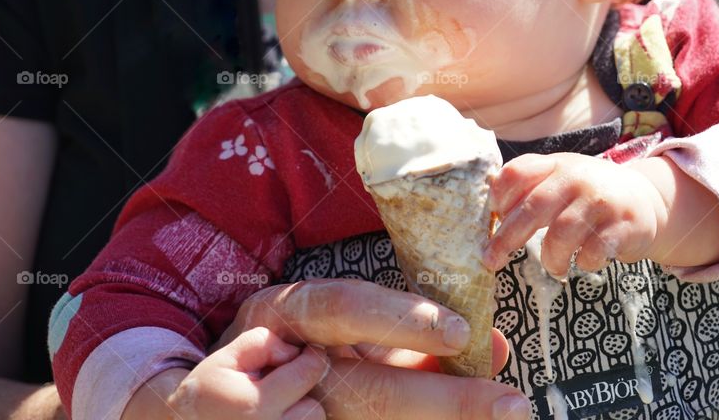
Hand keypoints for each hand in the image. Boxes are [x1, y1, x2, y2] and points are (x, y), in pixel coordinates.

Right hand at [123, 327, 328, 419]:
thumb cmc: (207, 391)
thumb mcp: (227, 357)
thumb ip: (262, 343)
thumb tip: (294, 352)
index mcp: (257, 406)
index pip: (307, 374)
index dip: (312, 357)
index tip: (308, 352)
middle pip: (314, 408)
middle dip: (303, 392)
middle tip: (280, 386)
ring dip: (300, 413)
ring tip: (275, 405)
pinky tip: (274, 415)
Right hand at [216, 279, 531, 419]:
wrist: (206, 391)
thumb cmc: (287, 344)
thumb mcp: (335, 325)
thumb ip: (406, 335)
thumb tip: (492, 344)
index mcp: (289, 312)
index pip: (345, 310)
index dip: (402, 318)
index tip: (464, 331)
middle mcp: (280, 365)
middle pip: (368, 390)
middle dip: (447, 399)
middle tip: (513, 405)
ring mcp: (278, 411)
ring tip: (494, 415)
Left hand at [482, 153, 667, 275]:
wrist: (647, 201)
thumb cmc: (589, 195)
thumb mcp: (562, 177)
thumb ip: (531, 186)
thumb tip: (493, 212)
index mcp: (557, 164)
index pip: (518, 172)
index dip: (500, 195)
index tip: (494, 217)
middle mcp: (578, 178)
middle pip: (534, 208)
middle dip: (508, 238)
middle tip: (492, 260)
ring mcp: (601, 201)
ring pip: (561, 235)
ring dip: (551, 258)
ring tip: (554, 266)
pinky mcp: (623, 226)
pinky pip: (591, 253)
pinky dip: (583, 263)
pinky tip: (585, 260)